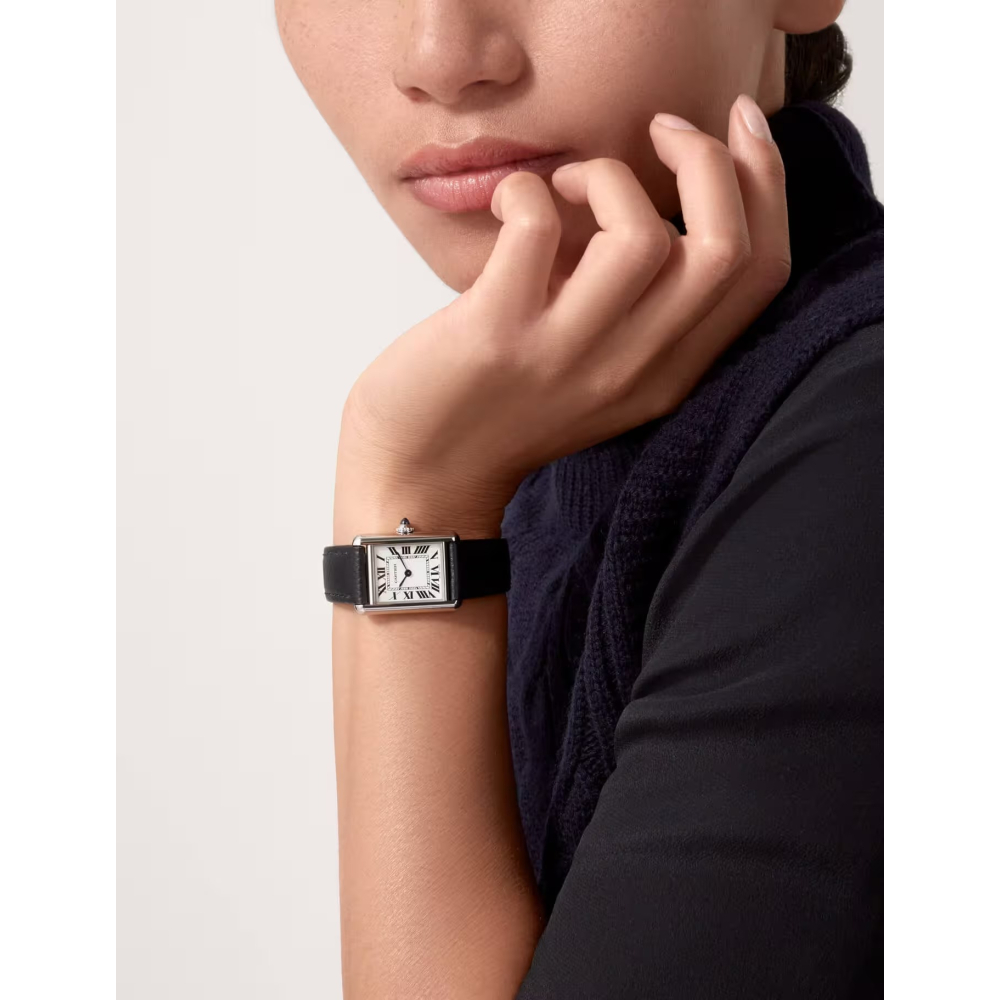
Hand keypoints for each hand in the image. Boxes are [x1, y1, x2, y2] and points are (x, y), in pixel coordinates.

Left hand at [338, 95, 790, 523]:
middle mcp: (632, 371)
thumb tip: (665, 198)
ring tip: (566, 185)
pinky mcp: (497, 336)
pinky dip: (525, 191)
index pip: (762, 275)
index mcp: (668, 374)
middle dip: (708, 160)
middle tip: (658, 132)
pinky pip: (537, 228)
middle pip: (723, 250)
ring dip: (605, 176)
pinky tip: (509, 204)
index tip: (740, 124)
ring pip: (641, 237)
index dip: (768, 183)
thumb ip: (643, 311)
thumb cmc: (505, 409)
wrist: (425, 474)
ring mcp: (565, 356)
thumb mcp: (601, 372)